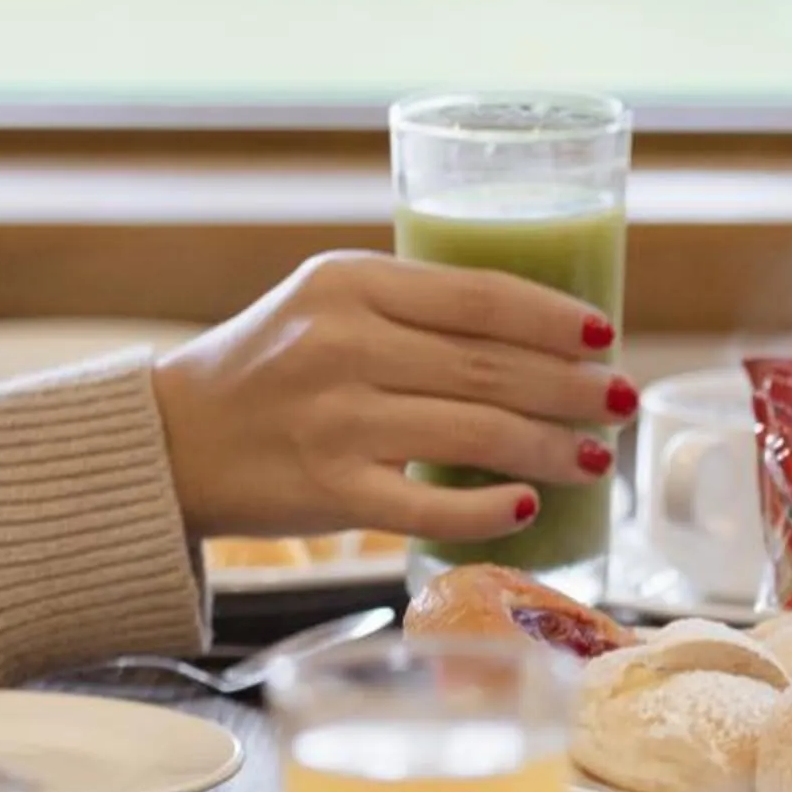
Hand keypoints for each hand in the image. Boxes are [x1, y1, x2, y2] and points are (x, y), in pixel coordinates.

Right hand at [151, 252, 629, 543]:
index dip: (555, 318)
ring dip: (550, 448)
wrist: (169, 440)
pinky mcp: (326, 491)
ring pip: (473, 432)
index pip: (479, 296)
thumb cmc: (268, 369)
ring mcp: (334, 420)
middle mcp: (342, 345)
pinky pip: (426, 504)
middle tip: (622, 400)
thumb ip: (413, 310)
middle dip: (572, 387)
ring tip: (597, 456)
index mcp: (349, 283)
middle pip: (489, 366)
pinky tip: (528, 506)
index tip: (605, 336)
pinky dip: (485, 508)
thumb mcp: (327, 306)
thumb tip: (540, 337)